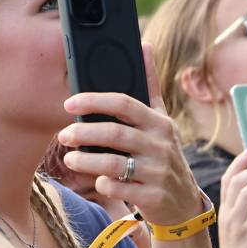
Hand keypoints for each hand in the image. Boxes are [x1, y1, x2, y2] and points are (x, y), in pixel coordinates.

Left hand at [57, 43, 204, 224]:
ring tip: (70, 158)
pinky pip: (120, 187)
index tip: (69, 103)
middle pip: (115, 134)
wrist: (183, 202)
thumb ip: (150, 86)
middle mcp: (161, 146)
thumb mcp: (161, 121)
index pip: (125, 104)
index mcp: (160, 123)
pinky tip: (97, 181)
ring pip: (114, 164)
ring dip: (86, 161)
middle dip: (84, 133)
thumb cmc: (163, 155)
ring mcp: (158, 172)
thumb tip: (144, 45)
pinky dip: (104, 184)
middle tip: (64, 135)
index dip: (94, 100)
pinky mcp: (153, 197)